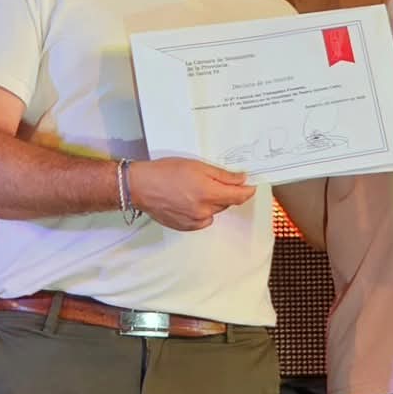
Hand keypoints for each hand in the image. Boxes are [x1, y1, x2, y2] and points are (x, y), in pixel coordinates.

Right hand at [127, 158, 255, 231]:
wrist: (141, 187)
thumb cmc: (166, 172)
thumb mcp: (197, 166)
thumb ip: (222, 175)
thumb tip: (241, 180)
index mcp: (209, 193)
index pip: (238, 196)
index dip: (247, 191)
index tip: (250, 186)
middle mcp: (204, 211)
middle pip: (226, 203)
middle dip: (224, 193)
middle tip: (211, 181)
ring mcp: (195, 221)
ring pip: (214, 212)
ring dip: (212, 202)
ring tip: (194, 189)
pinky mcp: (186, 227)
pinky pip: (203, 220)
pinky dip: (202, 212)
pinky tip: (188, 201)